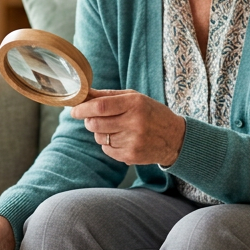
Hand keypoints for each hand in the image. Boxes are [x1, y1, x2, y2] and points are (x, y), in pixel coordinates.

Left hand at [71, 88, 185, 166]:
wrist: (175, 138)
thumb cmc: (151, 113)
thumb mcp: (134, 98)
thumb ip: (108, 96)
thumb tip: (83, 94)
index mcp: (134, 104)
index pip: (100, 107)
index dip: (83, 109)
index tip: (74, 110)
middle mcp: (134, 122)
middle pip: (96, 124)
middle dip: (89, 121)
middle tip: (93, 118)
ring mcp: (133, 141)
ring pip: (99, 137)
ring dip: (100, 133)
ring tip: (115, 128)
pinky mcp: (131, 156)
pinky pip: (107, 150)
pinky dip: (108, 144)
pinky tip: (122, 139)